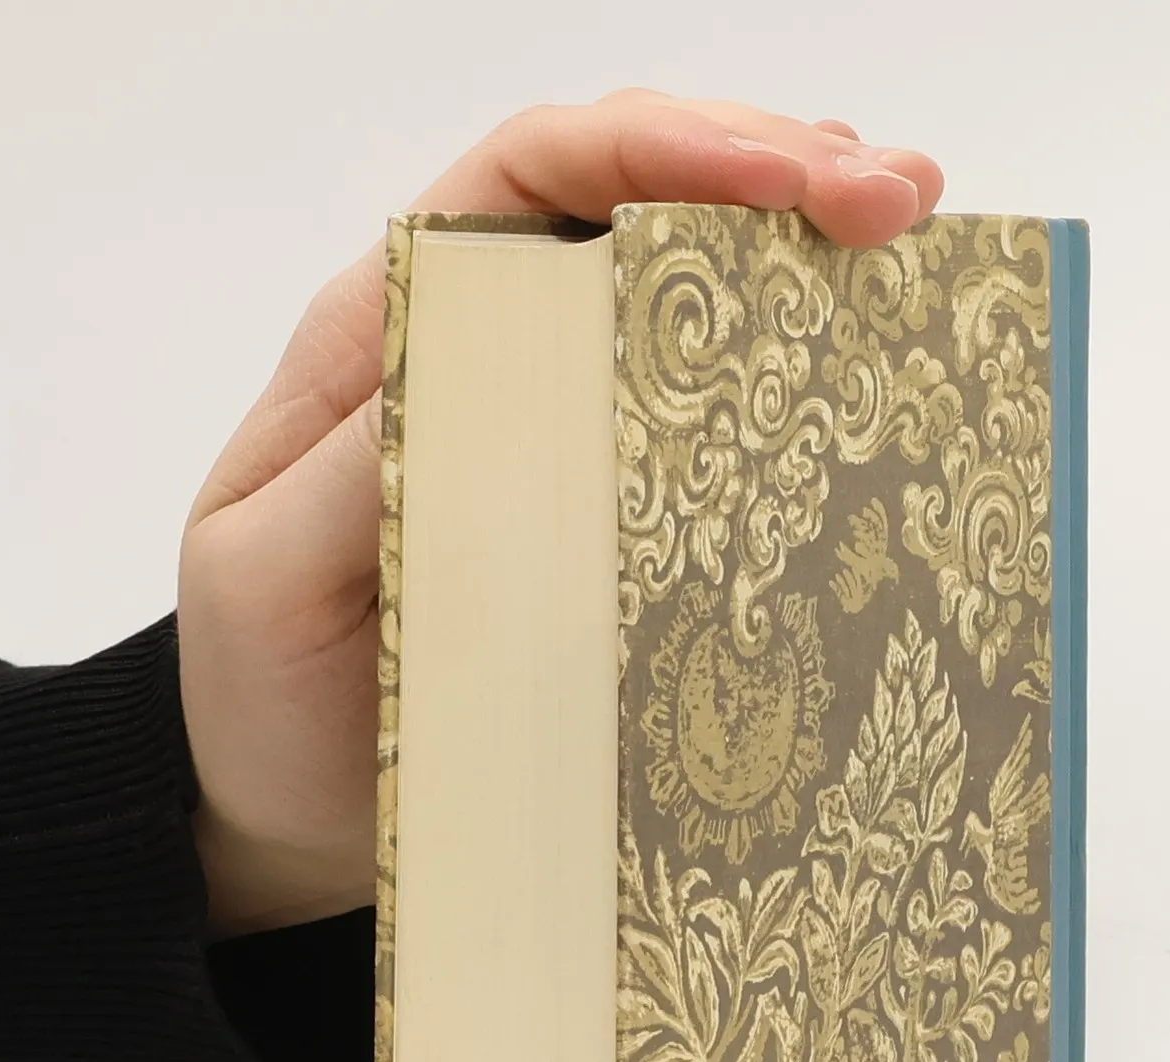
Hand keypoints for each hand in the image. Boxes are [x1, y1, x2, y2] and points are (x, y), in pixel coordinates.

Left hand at [177, 90, 944, 935]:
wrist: (282, 806)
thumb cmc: (263, 694)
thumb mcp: (268, 581)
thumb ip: (349, 477)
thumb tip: (465, 371)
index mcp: (386, 332)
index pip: (530, 177)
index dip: (663, 148)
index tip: (785, 175)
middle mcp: (475, 351)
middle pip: (627, 201)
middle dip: (769, 168)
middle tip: (896, 200)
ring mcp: (543, 426)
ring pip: (677, 288)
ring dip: (796, 244)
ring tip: (906, 234)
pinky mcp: (591, 509)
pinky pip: (693, 414)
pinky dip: (781, 366)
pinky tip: (856, 351)